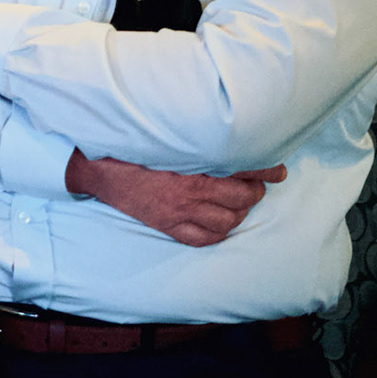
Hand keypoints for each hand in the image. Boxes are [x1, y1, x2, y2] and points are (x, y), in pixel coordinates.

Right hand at [67, 152, 287, 246]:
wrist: (99, 168)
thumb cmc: (133, 149)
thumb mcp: (167, 139)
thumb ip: (197, 141)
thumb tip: (227, 140)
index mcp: (193, 165)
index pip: (243, 169)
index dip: (265, 169)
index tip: (278, 170)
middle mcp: (191, 191)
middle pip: (242, 198)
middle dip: (254, 192)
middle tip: (254, 185)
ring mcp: (180, 212)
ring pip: (228, 220)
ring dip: (239, 212)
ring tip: (238, 203)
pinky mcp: (168, 226)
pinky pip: (204, 238)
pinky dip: (218, 232)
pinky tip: (219, 222)